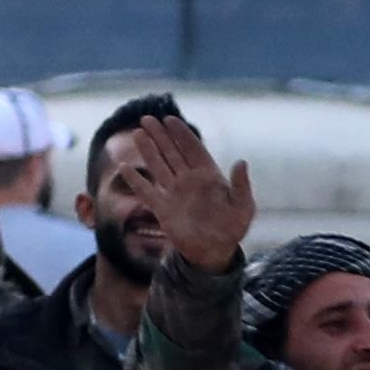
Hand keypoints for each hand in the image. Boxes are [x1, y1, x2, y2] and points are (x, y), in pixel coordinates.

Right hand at [108, 112, 254, 271]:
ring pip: (158, 166)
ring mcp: (173, 192)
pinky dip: (135, 180)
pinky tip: (125, 168)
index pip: (192, 149)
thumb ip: (241, 185)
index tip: (170, 120)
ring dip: (148, 150)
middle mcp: (188, 180)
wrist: (214, 251)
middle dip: (160, 135)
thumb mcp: (244, 208)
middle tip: (147, 118)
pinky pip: (146, 191)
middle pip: (172, 152)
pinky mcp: (162, 208)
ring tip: (138, 133)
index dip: (182, 134)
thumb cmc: (232, 228)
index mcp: (208, 175)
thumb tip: (241, 161)